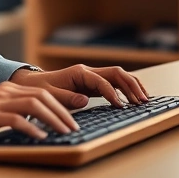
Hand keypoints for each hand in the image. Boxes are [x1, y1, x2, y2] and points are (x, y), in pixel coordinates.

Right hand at [0, 81, 79, 144]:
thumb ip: (15, 111)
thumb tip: (39, 124)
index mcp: (8, 88)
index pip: (43, 91)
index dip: (61, 104)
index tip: (74, 118)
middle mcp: (5, 90)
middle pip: (42, 96)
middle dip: (62, 111)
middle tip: (74, 127)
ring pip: (33, 105)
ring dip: (53, 119)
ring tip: (64, 132)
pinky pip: (15, 119)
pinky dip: (31, 128)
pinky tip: (41, 137)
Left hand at [9, 64, 148, 108]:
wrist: (34, 83)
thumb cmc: (42, 89)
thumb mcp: (50, 95)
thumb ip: (67, 98)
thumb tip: (85, 100)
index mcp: (79, 72)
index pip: (102, 81)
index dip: (112, 93)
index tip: (120, 106)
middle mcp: (88, 71)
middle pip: (117, 73)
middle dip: (131, 86)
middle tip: (141, 101)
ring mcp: (93, 76)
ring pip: (119, 76)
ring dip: (133, 86)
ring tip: (145, 100)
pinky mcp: (94, 83)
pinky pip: (115, 83)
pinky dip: (127, 89)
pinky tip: (135, 98)